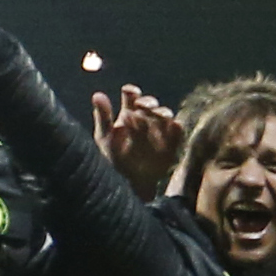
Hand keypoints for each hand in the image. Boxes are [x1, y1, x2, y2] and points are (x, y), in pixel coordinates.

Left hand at [90, 84, 181, 200]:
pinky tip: (174, 125)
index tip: (131, 92)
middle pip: (150, 104)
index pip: (131, 96)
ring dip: (163, 112)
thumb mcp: (104, 137)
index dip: (132, 91)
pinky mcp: (172, 144)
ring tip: (159, 115)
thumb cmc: (114, 160)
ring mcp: (160, 131)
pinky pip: (178, 133)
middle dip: (148, 102)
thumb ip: (102, 116)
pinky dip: (178, 128)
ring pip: (166, 115)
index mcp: (128, 114)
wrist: (129, 184)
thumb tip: (97, 94)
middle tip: (143, 106)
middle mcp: (146, 119)